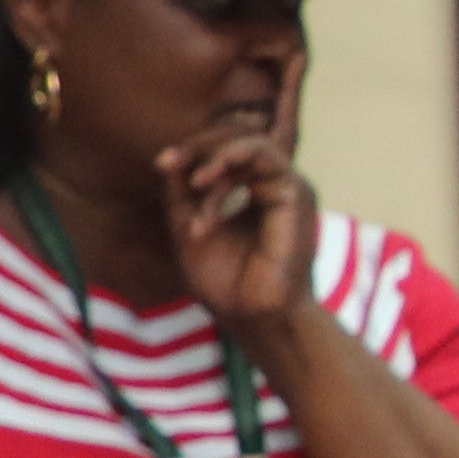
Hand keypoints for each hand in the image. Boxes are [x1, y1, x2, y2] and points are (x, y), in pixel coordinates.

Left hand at [160, 130, 321, 338]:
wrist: (252, 318)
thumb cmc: (227, 284)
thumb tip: (171, 159)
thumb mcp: (191, 229)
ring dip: (214, 156)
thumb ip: (183, 194)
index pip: (227, 155)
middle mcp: (274, 188)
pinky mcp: (295, 194)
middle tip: (170, 163)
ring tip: (195, 182)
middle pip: (238, 140)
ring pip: (250, 143)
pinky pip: (262, 157)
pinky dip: (228, 164)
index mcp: (255, 195)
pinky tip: (206, 185)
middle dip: (199, 147)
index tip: (163, 164)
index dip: (194, 152)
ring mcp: (288, 189)